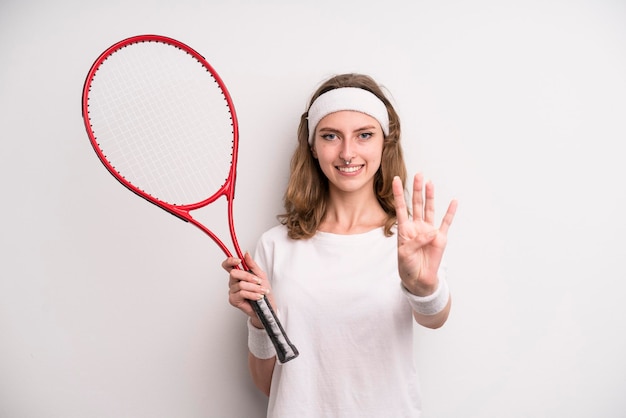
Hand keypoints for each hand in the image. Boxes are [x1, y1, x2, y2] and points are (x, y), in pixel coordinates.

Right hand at [221, 252, 272, 327]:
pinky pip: (242, 293)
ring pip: (241, 284)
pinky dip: (252, 294)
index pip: (228, 265)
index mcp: (238, 274)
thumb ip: (252, 265)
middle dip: (248, 276)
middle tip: (258, 281)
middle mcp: (233, 282)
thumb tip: (246, 253)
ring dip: (254, 288)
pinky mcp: (233, 300)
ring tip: (262, 291)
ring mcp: (232, 291)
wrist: (266, 307)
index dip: (230, 261)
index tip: (239, 260)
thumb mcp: (261, 275)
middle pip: (234, 273)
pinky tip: (258, 296)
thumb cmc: (263, 291)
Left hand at [392, 173, 456, 295]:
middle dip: (417, 189)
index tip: (396, 179)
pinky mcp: (440, 239)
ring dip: (430, 196)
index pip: (401, 207)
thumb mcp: (405, 254)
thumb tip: (431, 233)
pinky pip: (446, 223)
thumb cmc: (407, 266)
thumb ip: (415, 241)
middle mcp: (417, 227)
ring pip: (430, 209)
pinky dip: (450, 212)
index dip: (399, 194)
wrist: (418, 279)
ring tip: (430, 183)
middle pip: (417, 204)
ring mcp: (429, 231)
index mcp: (405, 229)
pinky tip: (453, 202)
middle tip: (418, 175)